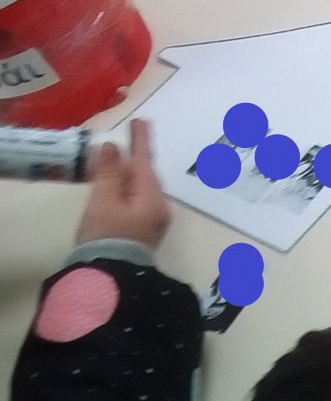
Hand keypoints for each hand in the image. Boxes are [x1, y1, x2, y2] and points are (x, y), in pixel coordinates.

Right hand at [75, 119, 169, 249]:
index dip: (140, 140)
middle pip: (145, 175)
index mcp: (151, 197)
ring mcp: (152, 221)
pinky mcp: (142, 232)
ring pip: (141, 188)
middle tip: (132, 135)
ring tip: (120, 158)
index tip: (140, 121)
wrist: (108, 280)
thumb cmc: (105, 238)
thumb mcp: (103, 202)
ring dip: (131, 173)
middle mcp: (158, 207)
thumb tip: (112, 147)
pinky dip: (128, 189)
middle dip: (137, 156)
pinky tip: (119, 186)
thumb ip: (108, 174)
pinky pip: (137, 200)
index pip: (144, 161)